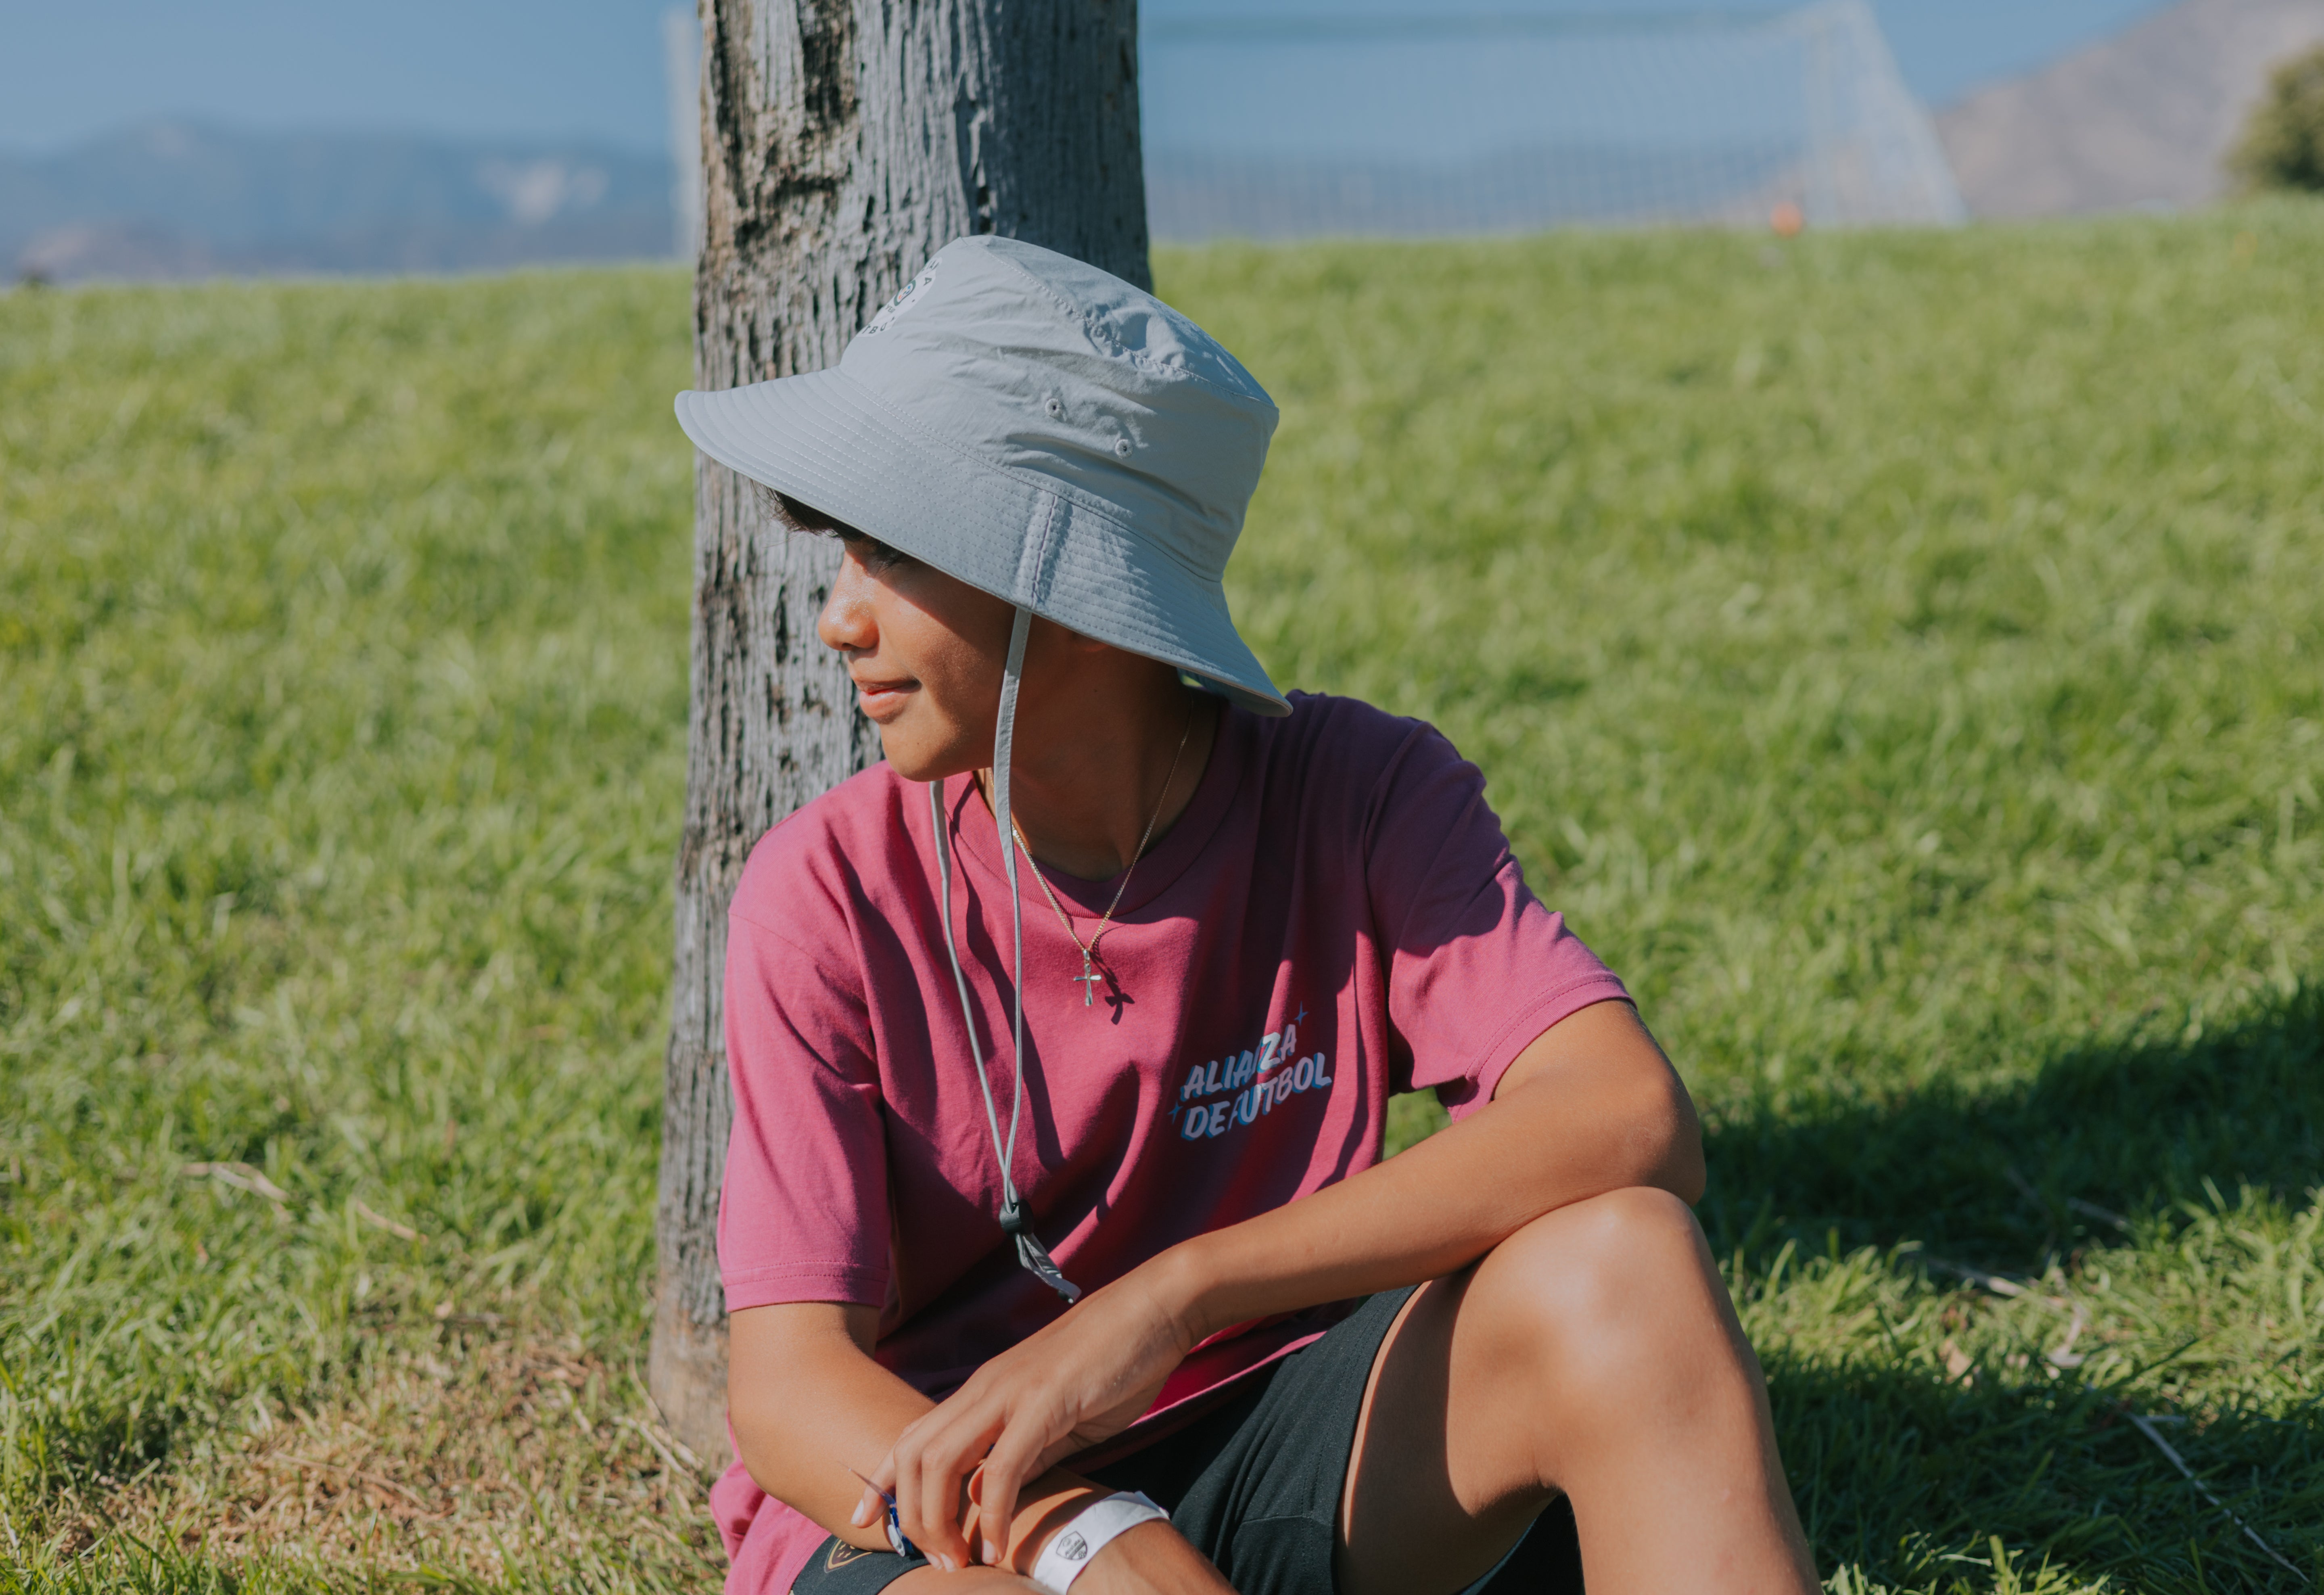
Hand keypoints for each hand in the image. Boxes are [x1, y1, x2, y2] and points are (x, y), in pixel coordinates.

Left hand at [854, 1258, 1198, 1571]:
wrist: (1155, 1309)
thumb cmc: (1111, 1361)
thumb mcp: (1056, 1415)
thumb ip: (1022, 1451)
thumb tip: (993, 1493)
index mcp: (985, 1389)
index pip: (913, 1435)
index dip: (882, 1479)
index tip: (865, 1519)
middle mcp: (986, 1388)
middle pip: (914, 1452)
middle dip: (909, 1513)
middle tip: (932, 1560)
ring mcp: (1012, 1393)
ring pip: (942, 1459)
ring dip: (939, 1519)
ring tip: (959, 1562)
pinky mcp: (1046, 1402)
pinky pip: (1003, 1467)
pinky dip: (991, 1513)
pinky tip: (998, 1546)